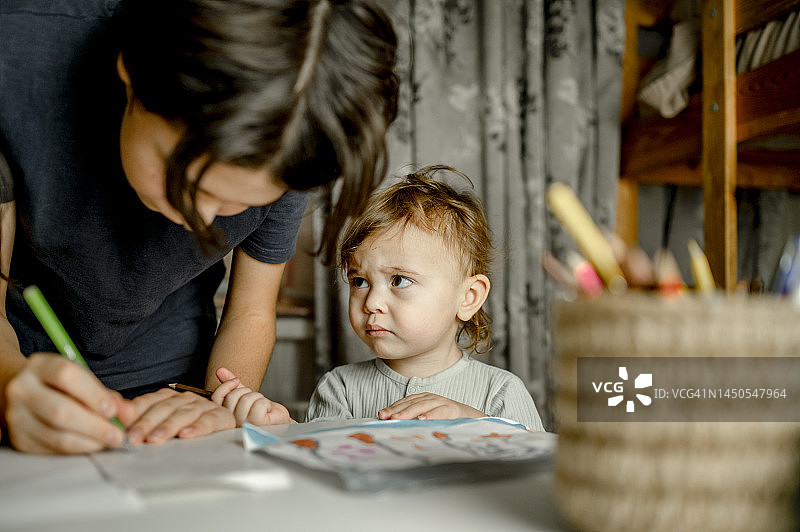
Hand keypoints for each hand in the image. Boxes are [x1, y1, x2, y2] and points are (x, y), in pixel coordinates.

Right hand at [5, 352, 132, 453]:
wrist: (23, 393)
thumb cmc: (60, 385)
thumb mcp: (80, 379)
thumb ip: (105, 394)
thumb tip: (129, 413)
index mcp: (40, 366)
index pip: (67, 376)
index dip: (93, 394)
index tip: (113, 410)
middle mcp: (22, 390)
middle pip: (61, 411)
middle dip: (95, 426)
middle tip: (118, 435)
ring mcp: (17, 416)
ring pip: (57, 435)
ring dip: (90, 441)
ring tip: (110, 441)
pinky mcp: (19, 439)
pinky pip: (53, 449)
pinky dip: (78, 449)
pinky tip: (93, 445)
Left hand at [123, 388, 234, 444]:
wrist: (222, 426)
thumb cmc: (188, 427)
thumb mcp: (162, 424)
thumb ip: (139, 420)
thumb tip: (113, 420)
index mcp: (168, 397)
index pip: (148, 402)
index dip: (133, 414)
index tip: (119, 428)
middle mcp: (185, 398)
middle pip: (163, 408)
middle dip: (146, 423)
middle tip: (133, 438)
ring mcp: (203, 406)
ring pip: (183, 414)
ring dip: (168, 426)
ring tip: (155, 439)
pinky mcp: (221, 416)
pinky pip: (208, 421)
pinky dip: (197, 428)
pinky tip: (186, 435)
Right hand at [212, 367, 292, 425]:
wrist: (278, 420)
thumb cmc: (262, 410)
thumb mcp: (245, 394)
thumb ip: (232, 384)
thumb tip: (220, 371)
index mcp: (226, 415)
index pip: (217, 397)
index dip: (225, 385)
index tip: (236, 381)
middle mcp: (232, 422)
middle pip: (232, 396)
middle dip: (247, 392)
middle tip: (254, 400)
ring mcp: (243, 425)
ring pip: (246, 399)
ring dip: (258, 398)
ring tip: (261, 406)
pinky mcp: (256, 424)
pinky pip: (259, 405)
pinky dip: (266, 403)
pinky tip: (267, 411)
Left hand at [378, 393, 485, 420]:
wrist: (469, 416)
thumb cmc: (445, 418)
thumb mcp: (427, 417)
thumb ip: (412, 419)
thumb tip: (392, 424)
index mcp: (423, 398)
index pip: (404, 402)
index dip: (393, 408)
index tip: (381, 415)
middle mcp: (430, 398)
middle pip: (410, 403)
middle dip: (397, 410)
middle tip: (386, 418)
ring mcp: (440, 402)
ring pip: (422, 406)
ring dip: (409, 412)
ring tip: (398, 418)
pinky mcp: (451, 409)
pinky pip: (439, 412)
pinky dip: (430, 415)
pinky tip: (422, 420)